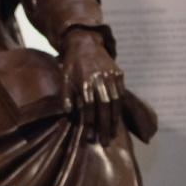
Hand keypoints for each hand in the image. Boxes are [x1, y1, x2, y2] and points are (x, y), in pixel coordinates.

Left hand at [61, 28, 123, 142]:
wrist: (85, 43)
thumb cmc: (72, 64)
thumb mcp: (64, 78)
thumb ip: (66, 95)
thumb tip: (68, 113)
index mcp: (85, 81)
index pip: (89, 107)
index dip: (89, 122)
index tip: (89, 137)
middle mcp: (100, 79)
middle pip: (105, 107)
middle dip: (104, 127)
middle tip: (105, 143)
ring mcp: (112, 77)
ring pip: (115, 103)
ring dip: (114, 121)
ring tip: (112, 135)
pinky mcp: (119, 74)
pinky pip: (121, 95)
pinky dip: (120, 109)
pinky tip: (118, 120)